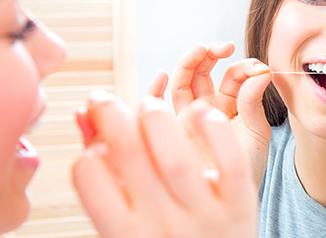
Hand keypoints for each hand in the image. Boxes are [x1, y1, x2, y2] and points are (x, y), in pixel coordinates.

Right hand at [72, 81, 257, 236]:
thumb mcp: (128, 217)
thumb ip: (107, 172)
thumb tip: (86, 116)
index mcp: (126, 234)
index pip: (91, 180)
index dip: (87, 152)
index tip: (94, 145)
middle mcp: (163, 227)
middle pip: (131, 156)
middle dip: (110, 114)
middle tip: (103, 99)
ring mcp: (204, 217)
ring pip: (176, 158)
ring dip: (156, 118)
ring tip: (150, 106)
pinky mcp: (239, 205)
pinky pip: (231, 162)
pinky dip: (216, 130)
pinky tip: (201, 113)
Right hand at [169, 42, 272, 185]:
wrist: (229, 202)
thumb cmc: (245, 170)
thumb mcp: (257, 134)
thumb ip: (254, 104)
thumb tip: (262, 72)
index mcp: (231, 104)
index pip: (233, 76)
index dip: (243, 66)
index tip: (256, 67)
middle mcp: (206, 106)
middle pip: (203, 71)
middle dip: (210, 53)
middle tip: (223, 46)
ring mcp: (186, 116)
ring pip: (182, 81)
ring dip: (188, 61)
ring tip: (199, 49)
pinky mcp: (169, 129)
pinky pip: (157, 104)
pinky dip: (155, 87)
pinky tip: (161, 75)